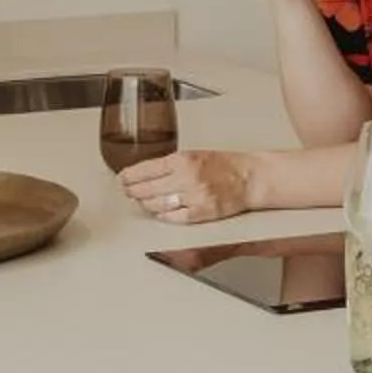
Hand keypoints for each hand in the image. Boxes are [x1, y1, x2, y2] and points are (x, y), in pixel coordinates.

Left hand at [118, 148, 261, 225]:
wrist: (249, 177)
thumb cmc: (225, 165)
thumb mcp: (195, 154)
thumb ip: (171, 164)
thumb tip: (146, 173)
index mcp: (183, 159)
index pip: (145, 169)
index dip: (129, 176)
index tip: (122, 179)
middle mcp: (186, 177)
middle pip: (146, 189)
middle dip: (132, 191)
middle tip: (127, 191)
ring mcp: (193, 197)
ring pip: (156, 205)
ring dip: (146, 204)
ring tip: (142, 202)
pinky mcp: (200, 213)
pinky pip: (172, 218)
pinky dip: (163, 216)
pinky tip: (159, 213)